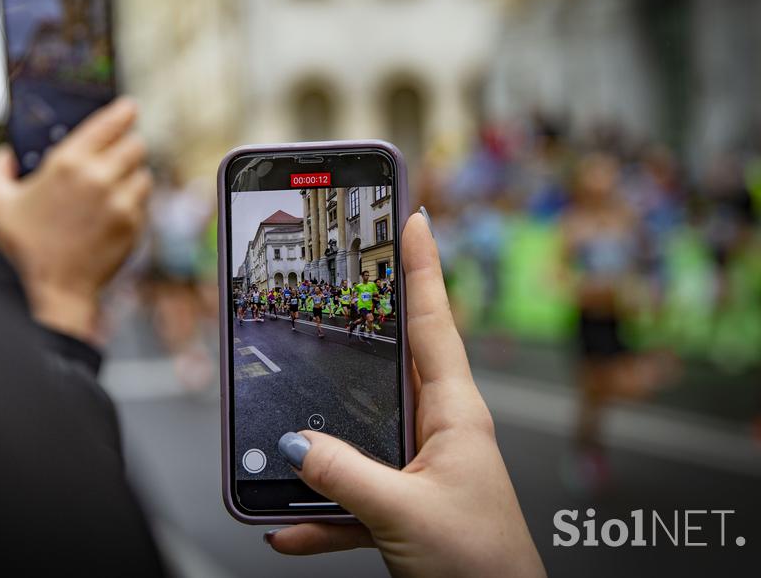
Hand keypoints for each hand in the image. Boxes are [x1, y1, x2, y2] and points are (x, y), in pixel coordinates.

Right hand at [0, 98, 151, 340]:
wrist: (52, 289)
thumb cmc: (22, 247)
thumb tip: (5, 153)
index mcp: (66, 163)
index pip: (109, 123)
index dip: (123, 113)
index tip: (129, 108)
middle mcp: (98, 177)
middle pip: (136, 145)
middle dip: (127, 148)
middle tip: (117, 157)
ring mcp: (120, 202)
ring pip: (143, 174)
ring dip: (132, 178)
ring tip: (113, 190)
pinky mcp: (133, 224)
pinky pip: (143, 202)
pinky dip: (133, 204)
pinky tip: (114, 213)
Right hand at [268, 212, 544, 577]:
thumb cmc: (481, 567)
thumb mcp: (406, 513)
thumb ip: (345, 476)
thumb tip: (292, 443)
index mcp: (456, 414)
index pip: (434, 322)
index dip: (423, 266)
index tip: (413, 217)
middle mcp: (438, 429)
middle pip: (389, 364)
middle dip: (356, 331)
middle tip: (331, 286)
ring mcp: (419, 464)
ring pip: (359, 432)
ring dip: (320, 444)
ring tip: (279, 439)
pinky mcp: (403, 502)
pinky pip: (350, 493)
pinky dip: (318, 510)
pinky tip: (287, 527)